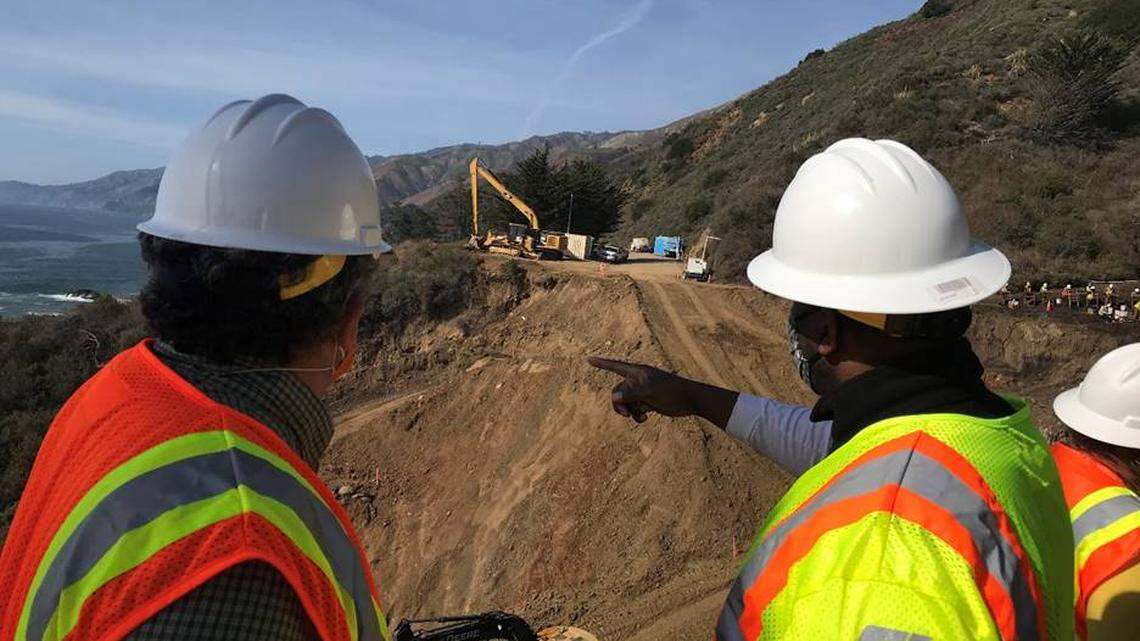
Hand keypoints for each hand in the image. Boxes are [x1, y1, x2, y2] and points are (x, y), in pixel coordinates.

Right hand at [587, 357, 705, 423]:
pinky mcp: (648, 401)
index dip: (601, 363)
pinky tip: (646, 418)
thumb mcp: (649, 392)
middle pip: (617, 392)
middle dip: (619, 405)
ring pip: (626, 402)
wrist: (689, 400)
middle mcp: (637, 380)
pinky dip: (637, 415)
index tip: (588, 359)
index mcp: (637, 372)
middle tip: (626, 415)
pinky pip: (635, 409)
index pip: (614, 366)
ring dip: (630, 411)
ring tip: (640, 417)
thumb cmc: (671, 391)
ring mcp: (642, 391)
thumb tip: (613, 397)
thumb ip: (630, 394)